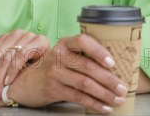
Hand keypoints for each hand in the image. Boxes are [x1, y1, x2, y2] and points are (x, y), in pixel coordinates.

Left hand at [0, 29, 49, 108]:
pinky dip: (12, 70)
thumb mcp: (7, 66)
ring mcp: (27, 36)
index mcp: (6, 37)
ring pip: (6, 58)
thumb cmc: (27, 66)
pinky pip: (20, 56)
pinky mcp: (38, 41)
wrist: (51, 66)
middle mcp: (15, 34)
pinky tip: (8, 81)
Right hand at [7, 33, 127, 113]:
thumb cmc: (55, 65)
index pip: (83, 41)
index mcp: (65, 43)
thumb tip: (114, 65)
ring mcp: (55, 73)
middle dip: (108, 79)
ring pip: (84, 84)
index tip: (112, 63)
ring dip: (104, 93)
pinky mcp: (54, 90)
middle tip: (122, 87)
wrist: (27, 81)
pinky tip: (105, 107)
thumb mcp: (65, 53)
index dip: (98, 51)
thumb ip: (83, 54)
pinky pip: (78, 97)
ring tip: (118, 99)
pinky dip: (94, 103)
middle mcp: (59, 56)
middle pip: (87, 67)